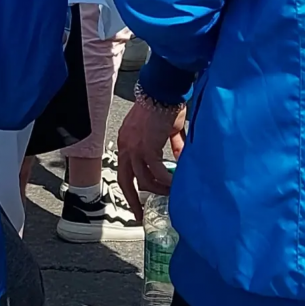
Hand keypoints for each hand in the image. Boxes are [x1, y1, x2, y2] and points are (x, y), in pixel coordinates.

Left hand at [117, 101, 185, 222]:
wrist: (164, 91)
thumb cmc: (165, 105)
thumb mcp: (165, 129)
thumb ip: (171, 145)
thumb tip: (180, 158)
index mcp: (127, 142)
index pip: (124, 169)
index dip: (130, 186)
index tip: (136, 200)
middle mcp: (126, 147)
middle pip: (124, 180)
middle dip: (132, 200)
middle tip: (140, 214)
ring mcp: (135, 148)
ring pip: (143, 180)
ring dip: (158, 189)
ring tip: (170, 193)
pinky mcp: (147, 148)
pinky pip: (157, 172)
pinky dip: (166, 181)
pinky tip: (175, 183)